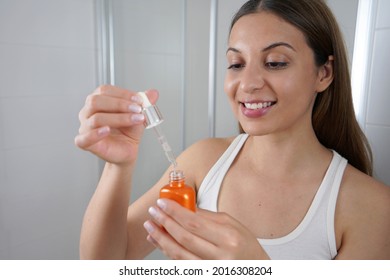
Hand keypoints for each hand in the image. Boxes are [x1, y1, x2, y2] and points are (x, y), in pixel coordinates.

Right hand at [74, 85, 158, 164]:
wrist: (127, 150)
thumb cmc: (128, 131)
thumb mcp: (139, 114)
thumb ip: (145, 103)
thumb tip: (153, 93)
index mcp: (98, 100)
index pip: (104, 90)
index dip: (123, 93)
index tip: (139, 100)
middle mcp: (88, 112)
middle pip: (96, 101)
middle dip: (119, 104)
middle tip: (137, 109)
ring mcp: (85, 127)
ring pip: (96, 118)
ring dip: (118, 118)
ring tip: (134, 120)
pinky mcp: (85, 143)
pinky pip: (83, 138)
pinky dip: (95, 134)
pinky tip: (107, 130)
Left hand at [143, 199, 269, 259]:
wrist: (255, 269)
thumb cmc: (245, 245)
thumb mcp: (232, 224)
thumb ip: (207, 216)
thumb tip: (183, 207)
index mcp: (228, 237)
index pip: (195, 222)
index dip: (175, 212)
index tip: (162, 203)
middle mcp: (220, 256)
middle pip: (184, 238)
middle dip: (164, 223)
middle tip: (153, 212)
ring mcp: (211, 269)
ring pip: (178, 254)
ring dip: (161, 238)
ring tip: (150, 226)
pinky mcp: (203, 276)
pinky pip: (181, 264)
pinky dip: (167, 252)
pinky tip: (159, 241)